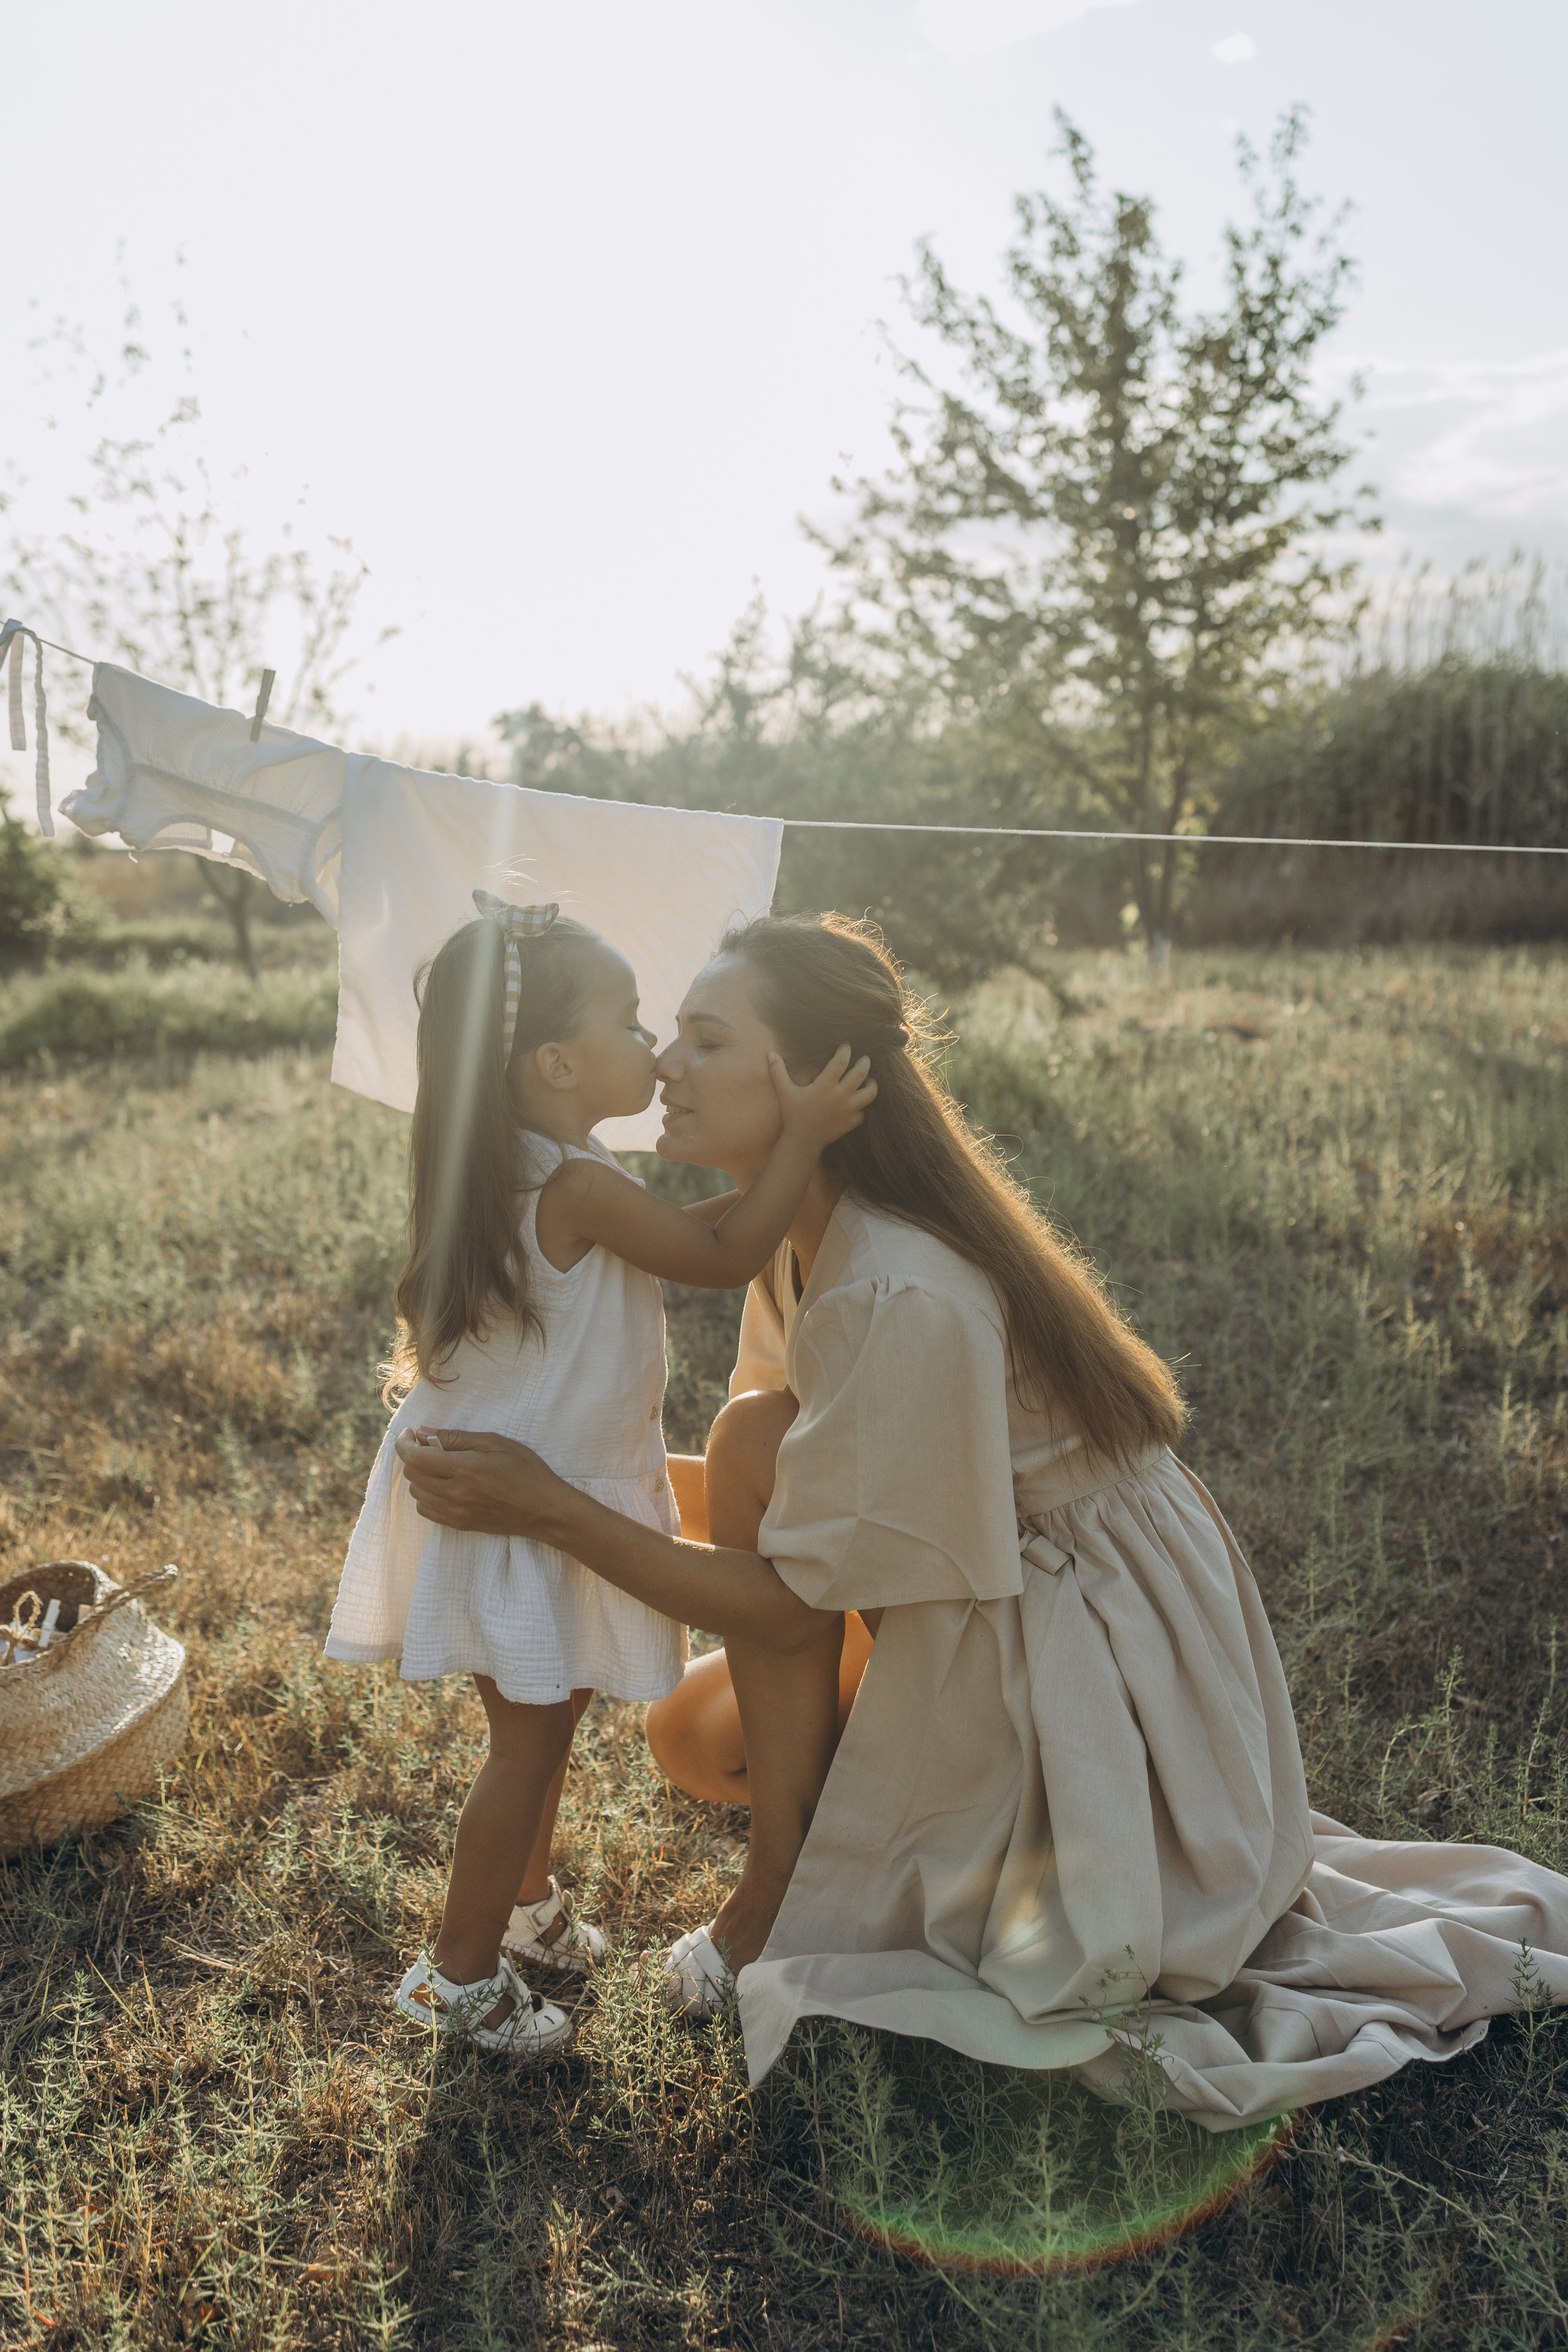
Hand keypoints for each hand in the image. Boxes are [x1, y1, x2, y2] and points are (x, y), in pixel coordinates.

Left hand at [394, 1427, 573, 1538]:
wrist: (544, 1510)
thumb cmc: (526, 1470)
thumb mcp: (495, 1442)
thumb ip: (456, 1437)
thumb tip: (423, 1432)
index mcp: (464, 1469)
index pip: (415, 1458)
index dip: (404, 1443)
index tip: (409, 1433)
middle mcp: (454, 1494)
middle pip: (412, 1475)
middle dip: (412, 1456)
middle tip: (427, 1444)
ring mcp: (455, 1512)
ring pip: (416, 1493)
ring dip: (419, 1476)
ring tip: (437, 1465)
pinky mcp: (458, 1524)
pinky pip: (426, 1510)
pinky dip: (426, 1495)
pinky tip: (443, 1485)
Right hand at [767, 1042, 876, 1152]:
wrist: (803, 1141)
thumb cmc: (793, 1115)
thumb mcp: (785, 1093)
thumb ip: (778, 1072)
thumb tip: (770, 1053)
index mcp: (825, 1085)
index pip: (841, 1061)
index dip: (845, 1050)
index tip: (846, 1045)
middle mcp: (840, 1095)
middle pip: (861, 1073)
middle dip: (865, 1062)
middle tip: (865, 1058)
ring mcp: (849, 1109)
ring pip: (870, 1093)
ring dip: (872, 1084)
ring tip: (870, 1080)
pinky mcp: (852, 1121)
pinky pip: (863, 1111)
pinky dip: (862, 1106)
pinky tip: (857, 1102)